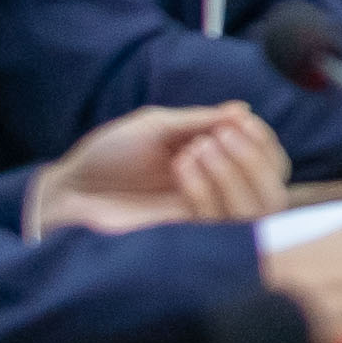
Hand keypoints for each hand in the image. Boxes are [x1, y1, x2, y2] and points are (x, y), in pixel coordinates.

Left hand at [32, 101, 285, 232]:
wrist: (70, 190)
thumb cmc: (109, 153)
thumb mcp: (155, 125)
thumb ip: (199, 120)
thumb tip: (244, 111)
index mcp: (213, 157)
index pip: (265, 156)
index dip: (263, 139)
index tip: (244, 122)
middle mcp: (214, 186)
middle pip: (271, 183)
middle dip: (255, 156)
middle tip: (224, 135)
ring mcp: (200, 210)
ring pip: (250, 206)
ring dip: (232, 171)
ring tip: (197, 147)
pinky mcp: (181, 231)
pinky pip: (214, 218)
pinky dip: (206, 186)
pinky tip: (181, 164)